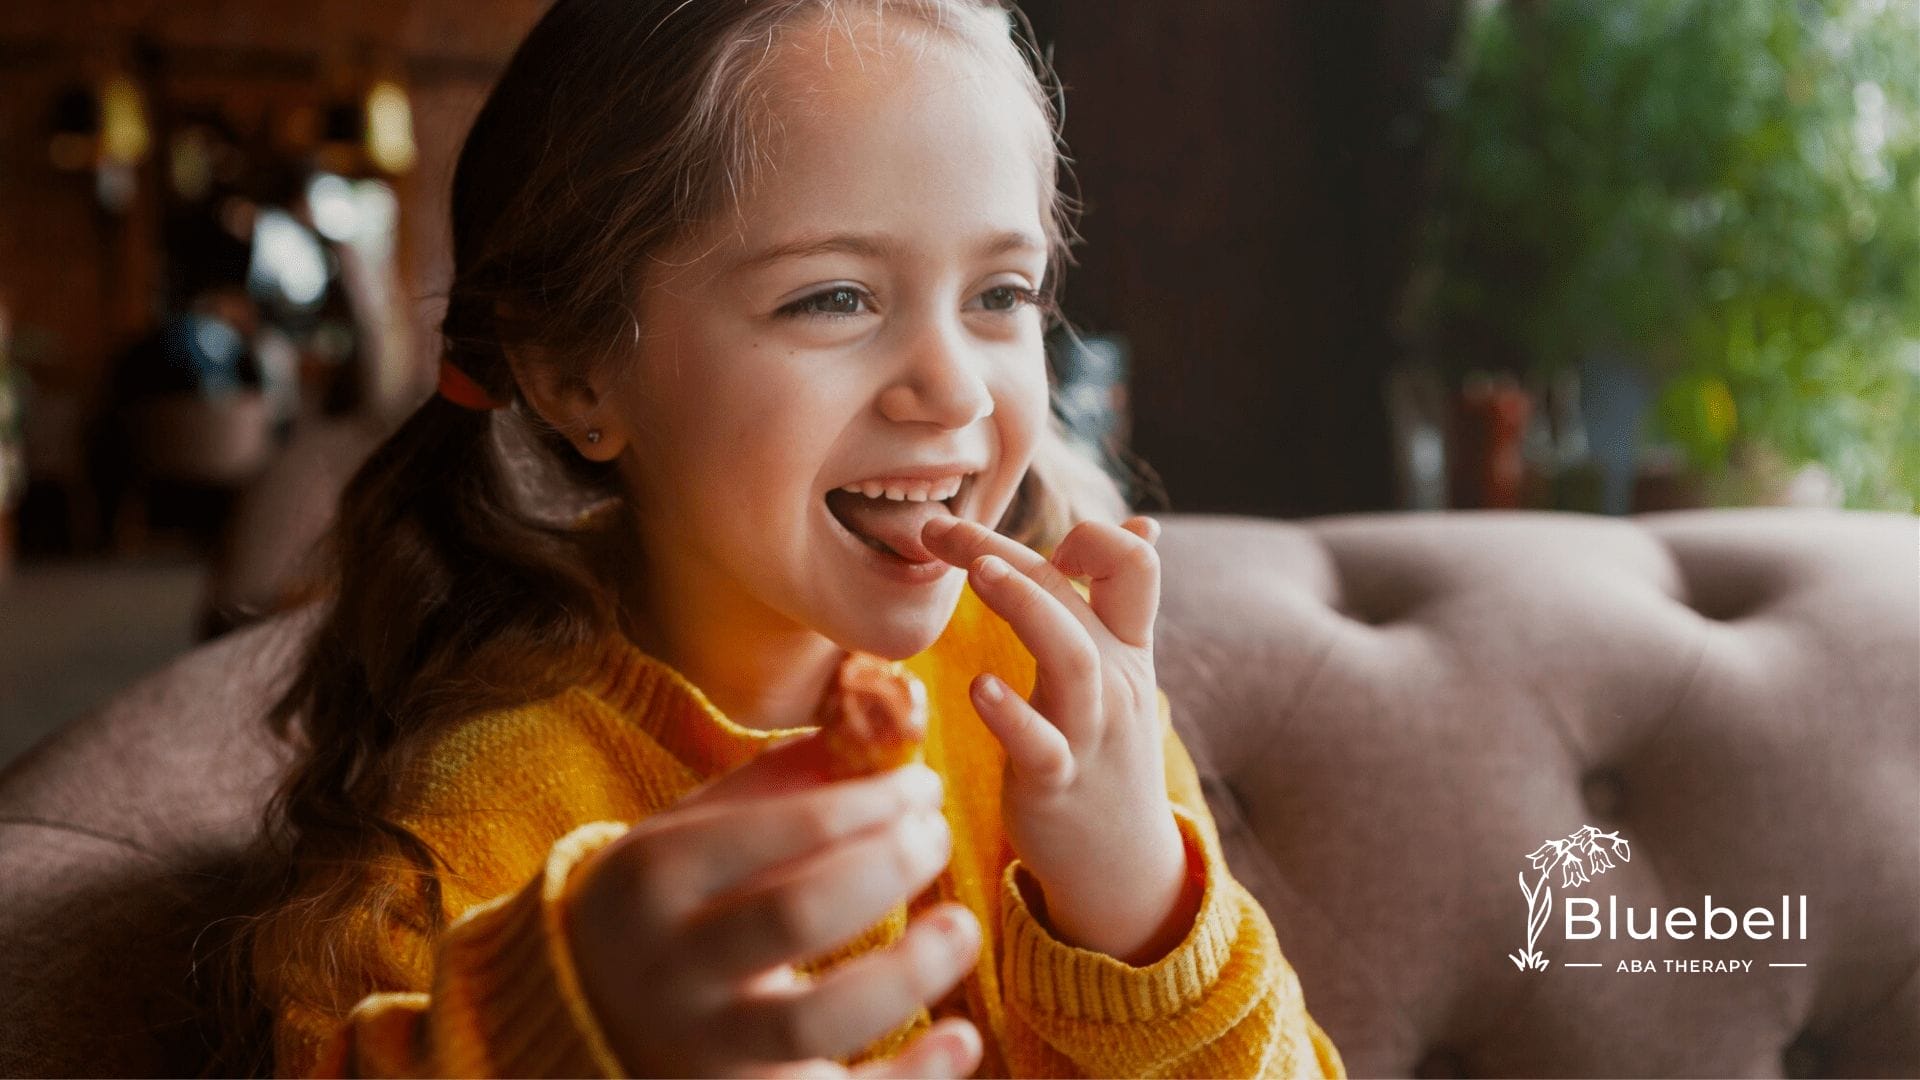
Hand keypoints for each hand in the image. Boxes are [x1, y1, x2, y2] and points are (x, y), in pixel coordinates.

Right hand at [564, 726, 982, 1076]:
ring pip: (813, 1024)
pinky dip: (911, 1079)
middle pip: (794, 914)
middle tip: (938, 836)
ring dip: (906, 974)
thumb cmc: (663, 905)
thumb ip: (776, 786)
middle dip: (886, 867)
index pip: (776, 831)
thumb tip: (886, 732)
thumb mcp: (689, 833)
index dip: (868, 804)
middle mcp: (670, 967)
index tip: (923, 785)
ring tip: (962, 926)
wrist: (578, 1013)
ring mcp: (703, 1050)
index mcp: (655, 877)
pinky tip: (963, 1038)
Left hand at [919, 514, 1194, 964]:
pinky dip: (1013, 713)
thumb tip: (1140, 524)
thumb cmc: (1105, 754)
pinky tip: (980, 687)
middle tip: (942, 528)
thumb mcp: (1123, 673)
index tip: (1034, 545)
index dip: (1091, 537)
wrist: (1123, 864)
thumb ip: (1119, 602)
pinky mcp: (1056, 783)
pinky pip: (1041, 744)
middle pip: (1076, 596)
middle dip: (1009, 551)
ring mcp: (1090, 732)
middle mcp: (1115, 682)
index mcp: (1127, 649)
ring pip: (1073, 657)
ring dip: (1027, 607)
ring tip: (979, 573)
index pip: (1135, 566)